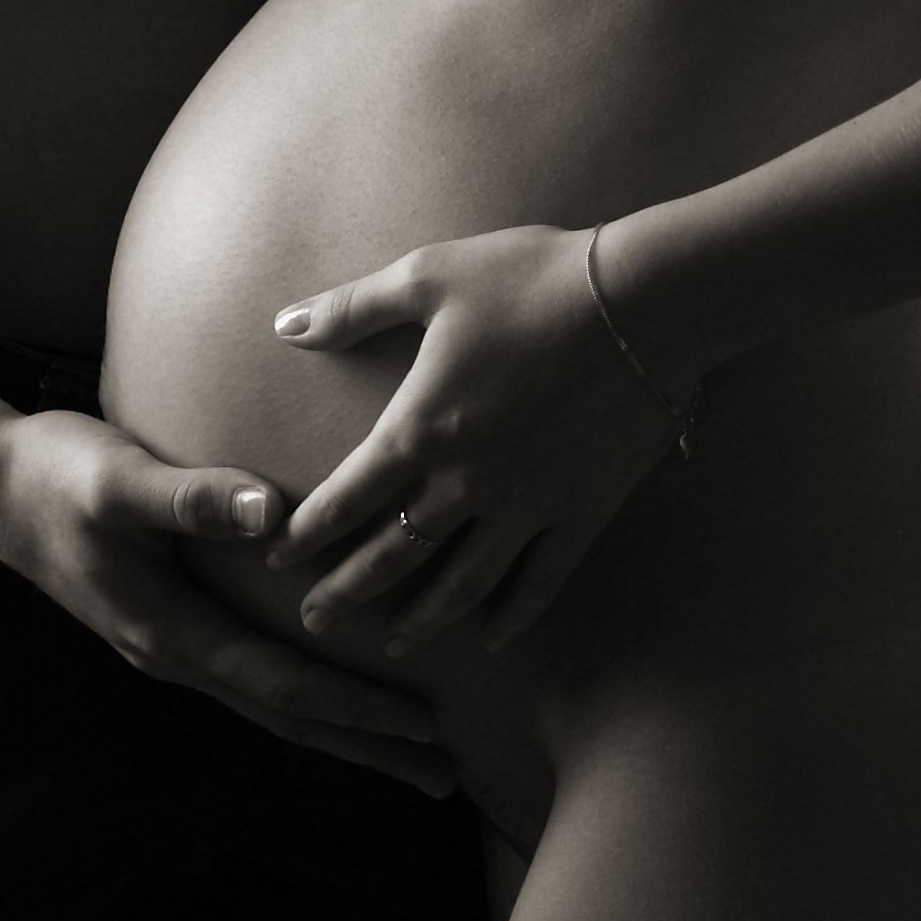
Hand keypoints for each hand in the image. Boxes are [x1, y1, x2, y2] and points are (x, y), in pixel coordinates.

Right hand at [0, 407, 457, 794]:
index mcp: (170, 631)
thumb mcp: (119, 479)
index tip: (425, 725)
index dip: (356, 708)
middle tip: (443, 775)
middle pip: (286, 717)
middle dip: (365, 746)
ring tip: (406, 747)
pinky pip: (249, 675)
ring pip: (269, 703)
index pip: (283, 686)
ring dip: (339, 728)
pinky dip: (300, 696)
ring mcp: (167, 644)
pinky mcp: (167, 622)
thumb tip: (271, 512)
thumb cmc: (55, 474)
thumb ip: (190, 498)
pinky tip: (327, 690)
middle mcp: (173, 653)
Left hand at [269, 223, 682, 653]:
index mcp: (420, 429)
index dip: (307, 535)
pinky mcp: (580, 513)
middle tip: (315, 622)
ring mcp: (527, 507)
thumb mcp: (428, 276)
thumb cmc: (529, 279)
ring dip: (421, 619)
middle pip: (393, 556)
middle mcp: (466, 484)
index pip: (346, 500)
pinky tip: (493, 637)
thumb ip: (352, 308)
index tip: (279, 559)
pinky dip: (513, 616)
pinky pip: (539, 582)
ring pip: (461, 584)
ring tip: (393, 644)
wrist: (641, 301)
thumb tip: (285, 326)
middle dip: (347, 593)